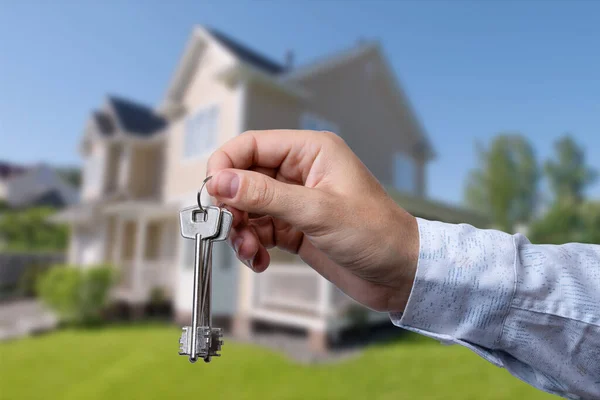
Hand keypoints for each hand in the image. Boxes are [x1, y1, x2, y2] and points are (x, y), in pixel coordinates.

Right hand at [206, 130, 418, 312]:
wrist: (400, 274)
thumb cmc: (376, 233)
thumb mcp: (317, 211)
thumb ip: (266, 195)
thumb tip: (220, 182)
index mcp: (310, 151)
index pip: (251, 145)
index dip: (226, 166)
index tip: (213, 195)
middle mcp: (300, 171)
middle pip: (244, 177)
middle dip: (232, 205)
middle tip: (230, 229)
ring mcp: (296, 201)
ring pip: (248, 206)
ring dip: (240, 229)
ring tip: (249, 250)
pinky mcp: (295, 227)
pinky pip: (259, 229)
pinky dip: (252, 244)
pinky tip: (259, 259)